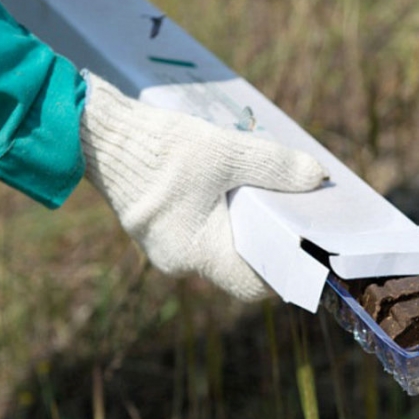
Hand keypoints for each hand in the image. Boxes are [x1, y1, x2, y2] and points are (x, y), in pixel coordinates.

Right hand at [79, 72, 326, 300]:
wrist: (101, 134)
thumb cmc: (161, 147)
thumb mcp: (225, 152)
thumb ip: (274, 165)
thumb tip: (318, 177)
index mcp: (196, 251)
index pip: (251, 284)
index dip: (281, 269)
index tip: (302, 245)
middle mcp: (177, 260)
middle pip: (235, 263)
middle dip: (262, 238)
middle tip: (286, 210)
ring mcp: (162, 246)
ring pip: (214, 246)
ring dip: (238, 224)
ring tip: (257, 193)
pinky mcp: (155, 229)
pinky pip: (196, 232)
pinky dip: (216, 216)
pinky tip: (224, 188)